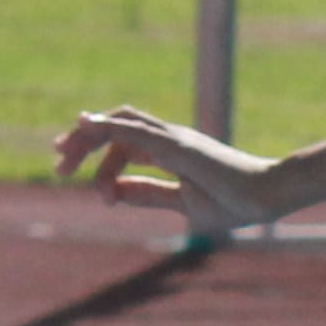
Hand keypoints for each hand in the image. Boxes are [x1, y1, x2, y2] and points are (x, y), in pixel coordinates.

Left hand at [52, 104, 285, 232]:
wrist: (267, 197)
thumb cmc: (235, 202)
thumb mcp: (182, 203)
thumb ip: (150, 195)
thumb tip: (116, 193)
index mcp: (169, 151)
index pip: (122, 140)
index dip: (94, 152)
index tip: (70, 174)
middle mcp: (168, 138)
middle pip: (115, 124)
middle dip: (82, 141)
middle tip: (59, 166)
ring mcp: (173, 139)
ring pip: (120, 122)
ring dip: (88, 136)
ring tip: (65, 161)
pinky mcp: (178, 146)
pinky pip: (137, 130)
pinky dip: (108, 127)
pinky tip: (86, 125)